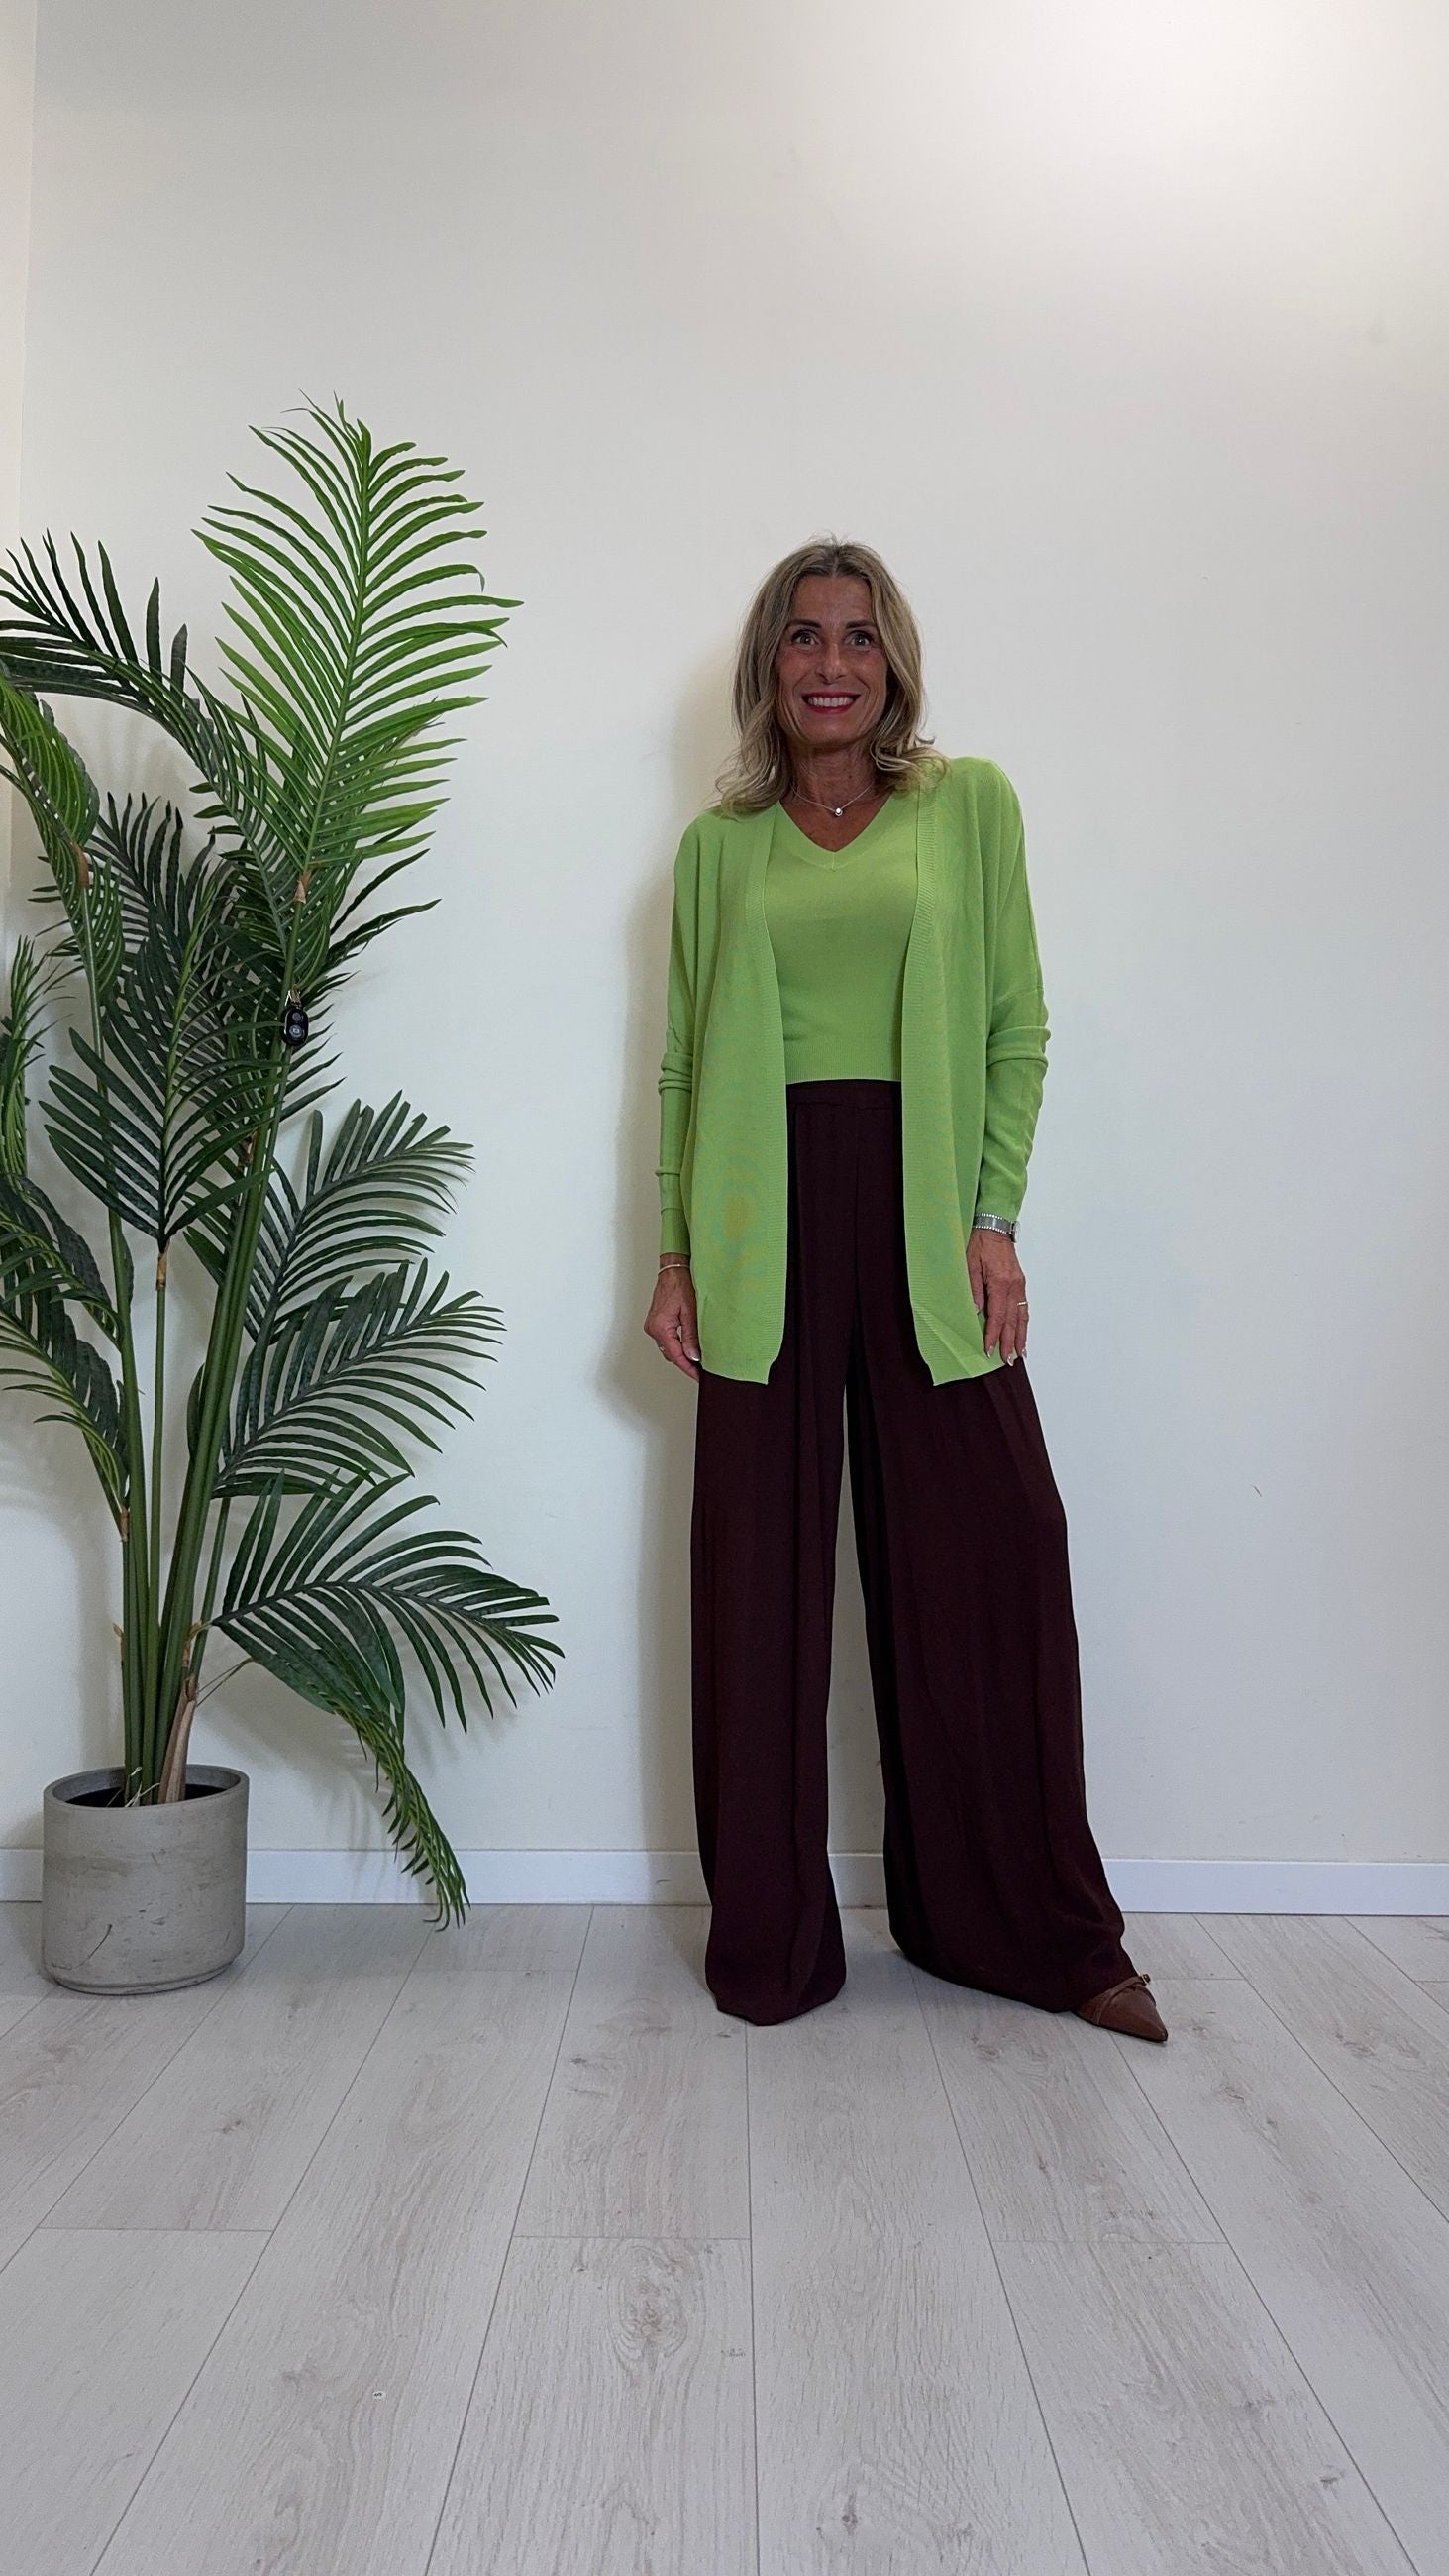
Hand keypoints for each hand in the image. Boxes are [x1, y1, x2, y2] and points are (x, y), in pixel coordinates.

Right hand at [644, 1262, 701, 1378]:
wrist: (673, 1270)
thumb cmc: (681, 1285)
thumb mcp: (691, 1312)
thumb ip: (692, 1336)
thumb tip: (694, 1356)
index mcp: (660, 1327)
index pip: (676, 1355)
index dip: (688, 1368)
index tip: (698, 1376)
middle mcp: (653, 1328)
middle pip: (671, 1354)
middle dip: (686, 1363)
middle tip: (702, 1370)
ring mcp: (653, 1326)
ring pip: (669, 1348)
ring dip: (682, 1354)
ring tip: (698, 1360)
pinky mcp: (656, 1322)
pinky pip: (667, 1340)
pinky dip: (677, 1345)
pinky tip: (688, 1347)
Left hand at [967, 1226, 1027, 1363]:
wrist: (994, 1227)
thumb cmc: (980, 1243)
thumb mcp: (969, 1264)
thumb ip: (973, 1289)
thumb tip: (976, 1311)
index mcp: (1001, 1282)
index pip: (997, 1316)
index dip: (993, 1335)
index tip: (989, 1349)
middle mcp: (1014, 1286)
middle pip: (1012, 1320)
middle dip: (1009, 1342)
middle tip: (1008, 1360)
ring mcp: (1019, 1285)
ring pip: (1022, 1316)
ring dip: (1021, 1336)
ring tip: (1020, 1354)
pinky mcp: (1020, 1283)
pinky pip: (1024, 1307)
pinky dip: (1024, 1323)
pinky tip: (1022, 1333)